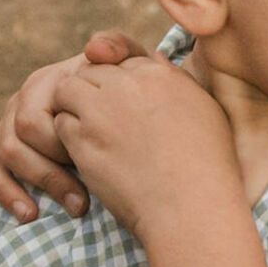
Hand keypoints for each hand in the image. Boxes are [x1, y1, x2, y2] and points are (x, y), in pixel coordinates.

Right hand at [0, 31, 146, 221]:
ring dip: (8, 188)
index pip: (36, 122)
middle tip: (80, 205)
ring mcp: (7, 121)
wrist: (128, 115)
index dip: (60, 152)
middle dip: (45, 176)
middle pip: (14, 141)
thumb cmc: (133, 99)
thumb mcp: (136, 69)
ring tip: (33, 216)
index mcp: (52, 83)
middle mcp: (24, 99)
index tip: (93, 175)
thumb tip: (91, 49)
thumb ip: (120, 50)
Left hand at [50, 52, 240, 238]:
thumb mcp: (206, 111)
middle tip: (100, 117)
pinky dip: (67, 136)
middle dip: (92, 90)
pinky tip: (86, 152)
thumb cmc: (207, 166)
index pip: (124, 59)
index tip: (124, 102)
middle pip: (91, 69)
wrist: (191, 208)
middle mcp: (128, 85)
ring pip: (67, 90)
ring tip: (88, 131)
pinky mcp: (82, 140)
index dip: (119, 81)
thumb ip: (177, 80)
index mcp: (160, 74)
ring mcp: (101, 111)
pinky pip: (60, 124)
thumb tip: (154, 58)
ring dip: (73, 107)